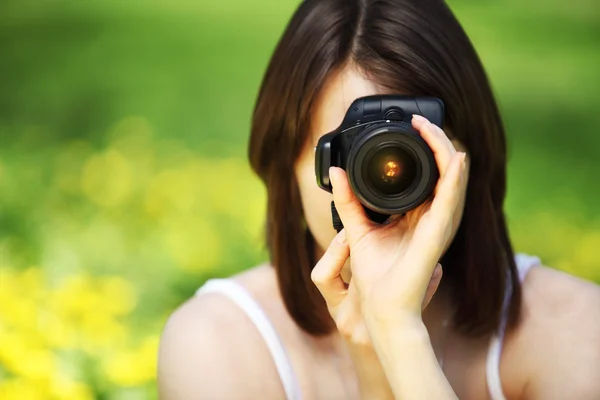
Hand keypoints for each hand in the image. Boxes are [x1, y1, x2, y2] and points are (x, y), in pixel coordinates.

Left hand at [313, 115, 466, 330]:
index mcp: (419, 216)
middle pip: (445, 171)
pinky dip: (454, 176)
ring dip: (443, 150)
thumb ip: (349, 200)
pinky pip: (450, 200)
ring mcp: (440, 225)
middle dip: (436, 142)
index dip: (426, 148)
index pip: (431, 175)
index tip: (411, 127)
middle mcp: (434, 217)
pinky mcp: (438, 233)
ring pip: (452, 179)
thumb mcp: (357, 227)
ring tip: (430, 127)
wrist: (380, 306)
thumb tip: (338, 173)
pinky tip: (454, 156)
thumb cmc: (375, 276)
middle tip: (420, 120)